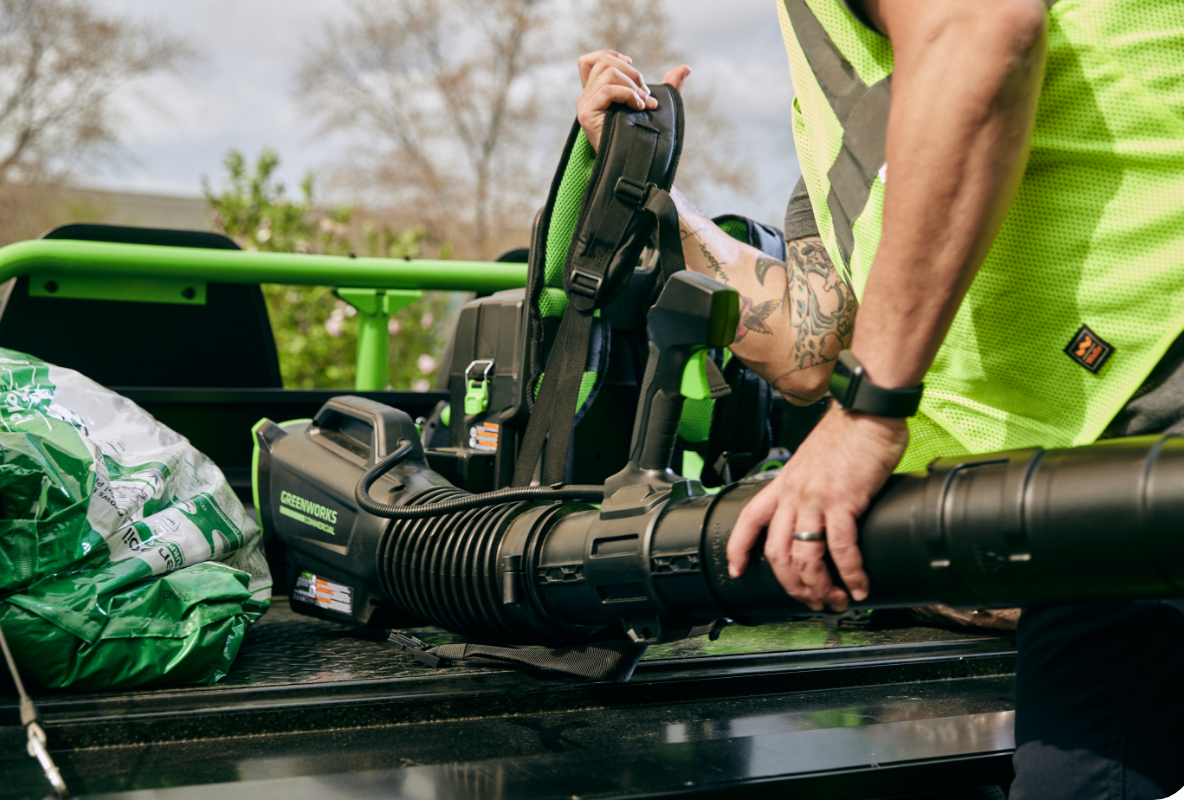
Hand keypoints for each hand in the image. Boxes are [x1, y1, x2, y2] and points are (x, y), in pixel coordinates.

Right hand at [576, 50, 690, 151]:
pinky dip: (628, 94)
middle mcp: (587, 96)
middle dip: (632, 72)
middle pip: (604, 61)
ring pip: (608, 73)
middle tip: (646, 93)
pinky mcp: (587, 114)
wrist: (634, 166)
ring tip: (644, 104)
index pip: (590, 61)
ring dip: (633, 86)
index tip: (631, 65)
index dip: (611, 55)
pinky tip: (639, 107)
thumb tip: (687, 68)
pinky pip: (608, 90)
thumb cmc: (642, 138)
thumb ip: (669, 86)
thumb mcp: (655, 104)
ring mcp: (585, 105)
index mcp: (596, 93)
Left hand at [727, 406, 907, 610]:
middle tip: (808, 600)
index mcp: (784, 483)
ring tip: (835, 601)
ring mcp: (815, 498)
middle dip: (790, 585)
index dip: (738, 548)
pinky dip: (850, 574)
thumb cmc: (848, 430)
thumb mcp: (815, 460)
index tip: (736, 570)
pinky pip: (841, 548)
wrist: (866, 408)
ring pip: (803, 557)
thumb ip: (812, 485)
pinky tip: (858, 586)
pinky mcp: (843, 500)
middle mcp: (794, 493)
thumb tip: (822, 509)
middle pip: (775, 551)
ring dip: (819, 587)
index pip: (749, 519)